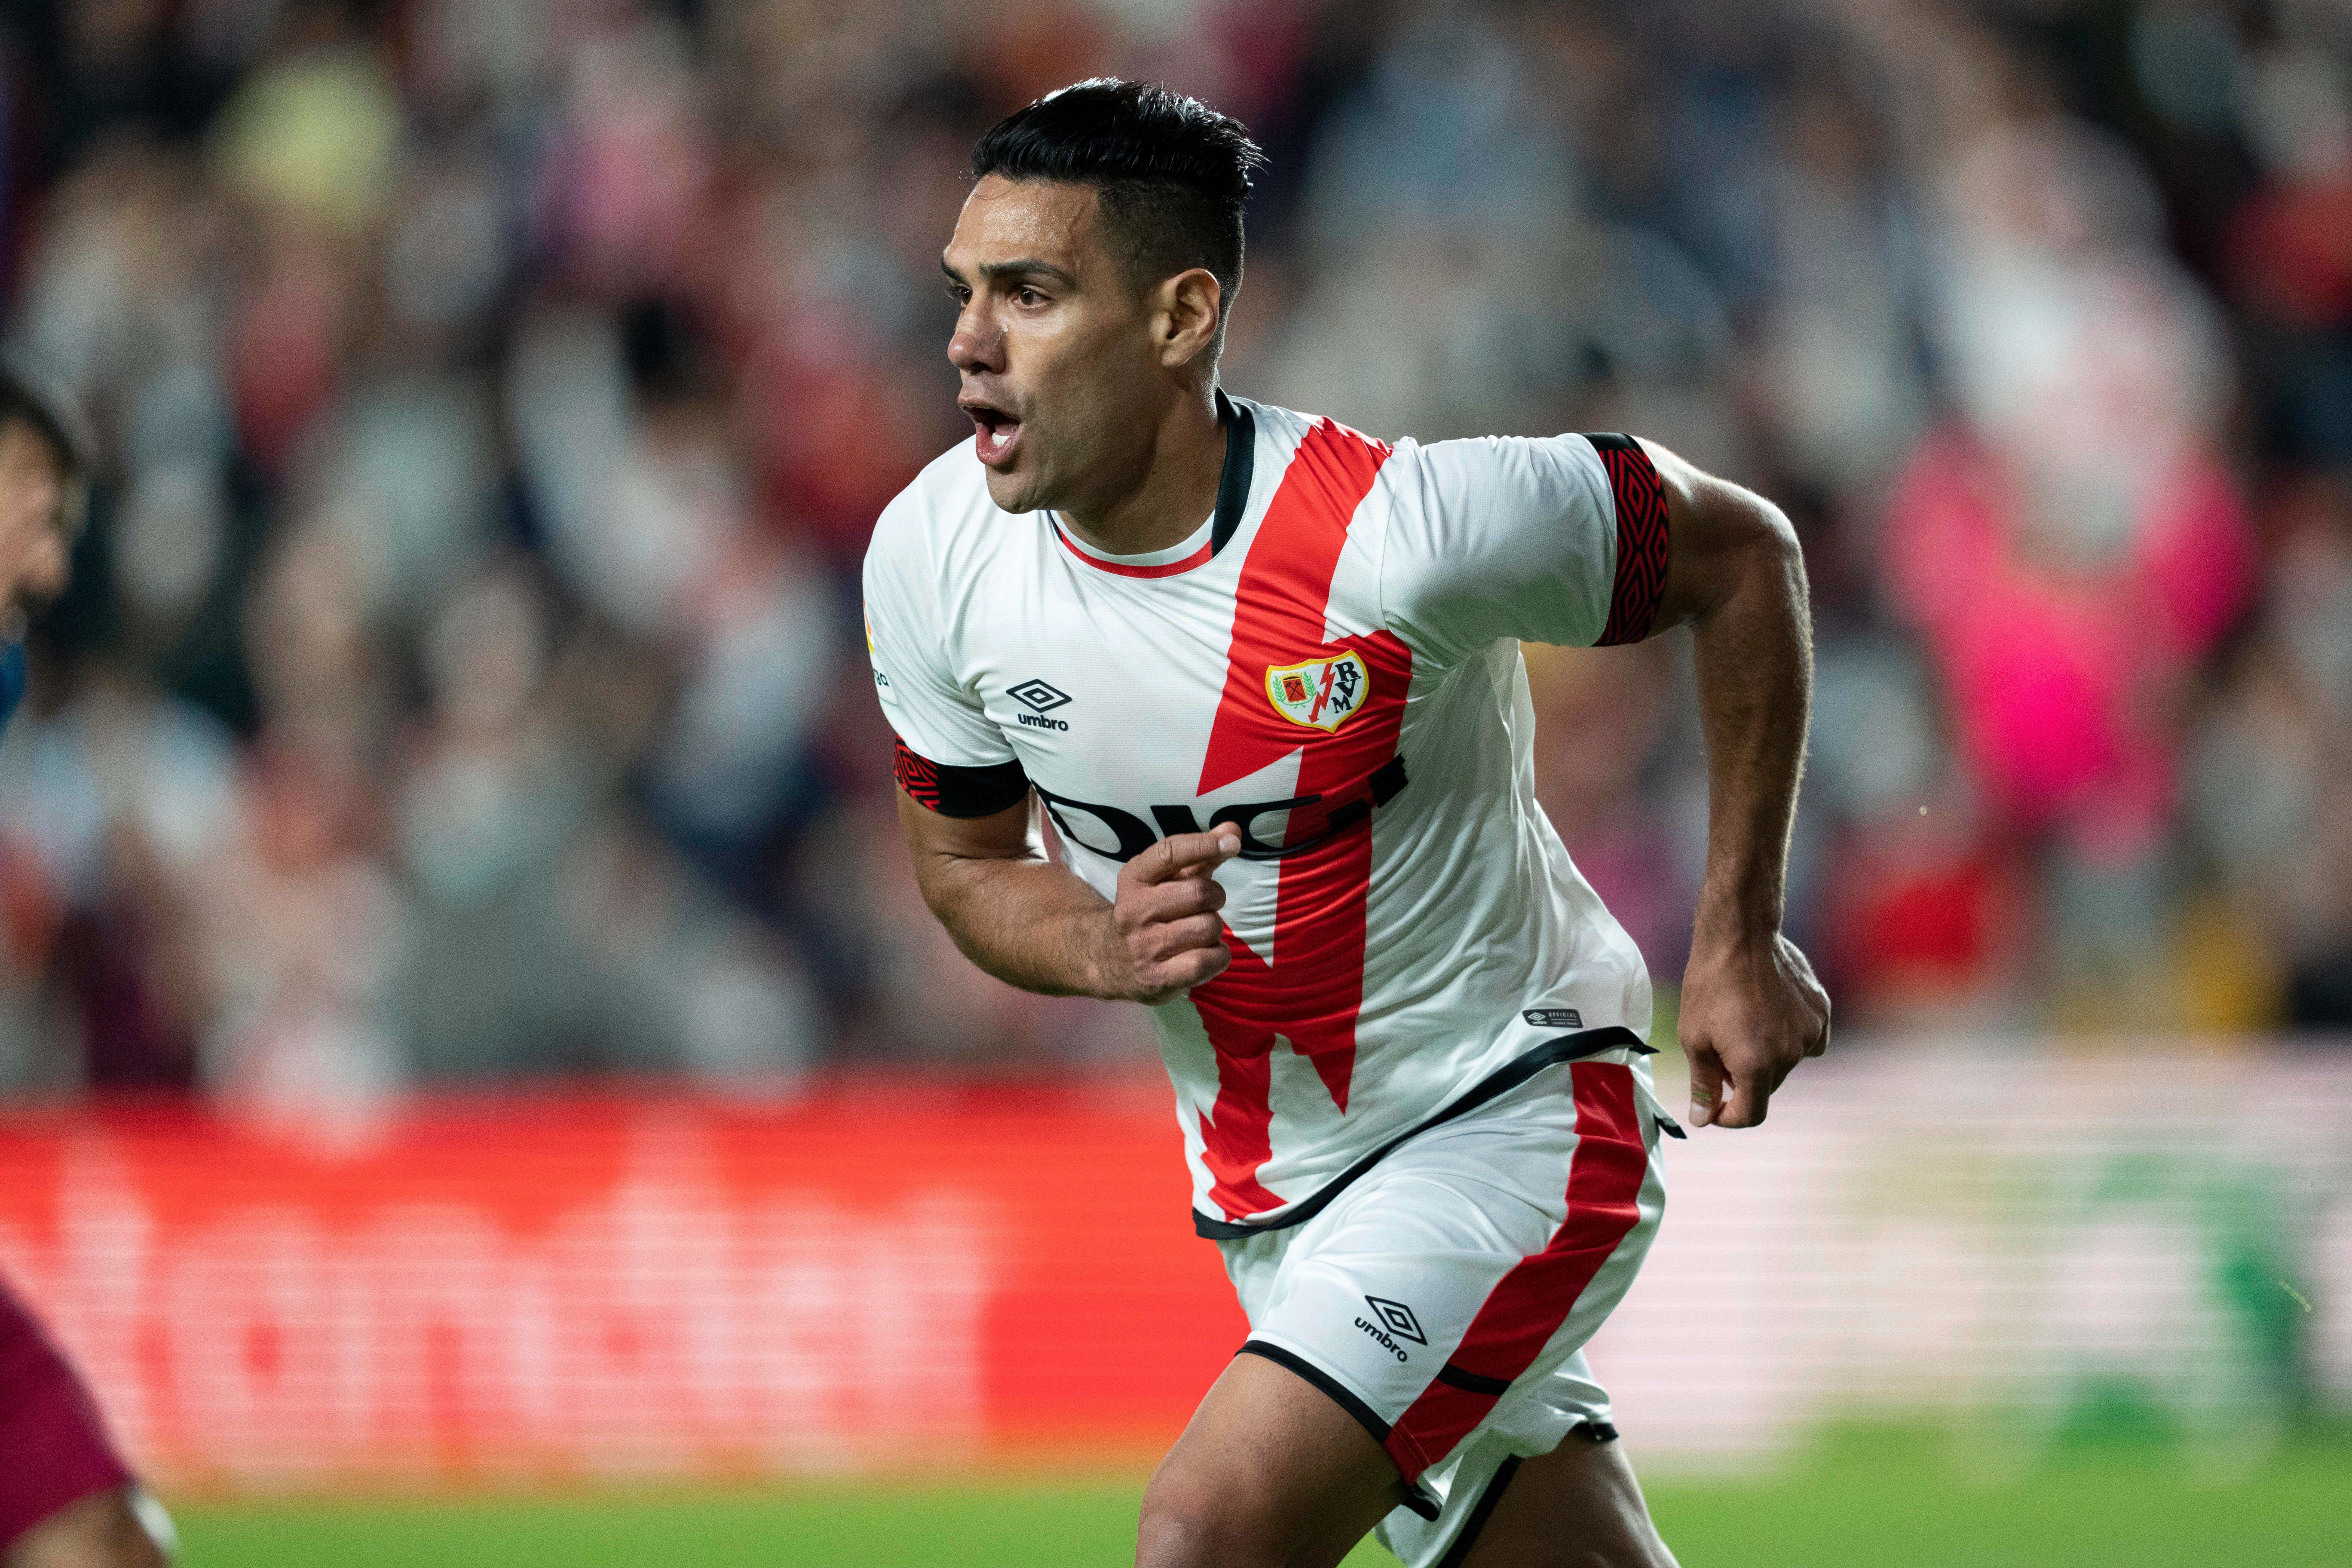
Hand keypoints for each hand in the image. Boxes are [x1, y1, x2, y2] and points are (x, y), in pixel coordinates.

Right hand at [1103, 826, 1240, 1002]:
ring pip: (1208, 927)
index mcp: (1134, 879)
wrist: (1110, 960)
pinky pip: (1207, 961)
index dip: (1204, 844)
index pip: (1170, 852)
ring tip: (1200, 932)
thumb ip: (1199, 855)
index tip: (1232, 844)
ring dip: (1215, 929)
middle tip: (1207, 905)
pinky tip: (1207, 954)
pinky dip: (1219, 956)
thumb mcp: (1165, 880)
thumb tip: (1232, 830)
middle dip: (1215, 896)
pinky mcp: (1158, 978)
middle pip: (1199, 893)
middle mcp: (1134, 911)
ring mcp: (1145, 947)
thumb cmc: (1150, 912)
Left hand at [1677, 930, 1828, 1127]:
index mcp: (1756, 1064)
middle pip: (1766, 1088)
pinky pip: (1808, 1040)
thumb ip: (1703, 1083)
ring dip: (1766, 1056)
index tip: (1714, 1107)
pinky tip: (1771, 1015)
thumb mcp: (1693, 1037)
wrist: (1739, 935)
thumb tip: (1703, 1119)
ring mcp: (1810, 1031)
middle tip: (1720, 1049)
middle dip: (1742, 1080)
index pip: (1751, 1114)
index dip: (1729, 1117)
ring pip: (1786, 1063)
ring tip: (1743, 1022)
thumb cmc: (1709, 985)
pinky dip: (1789, 1037)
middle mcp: (1789, 1053)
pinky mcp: (1821, 1011)